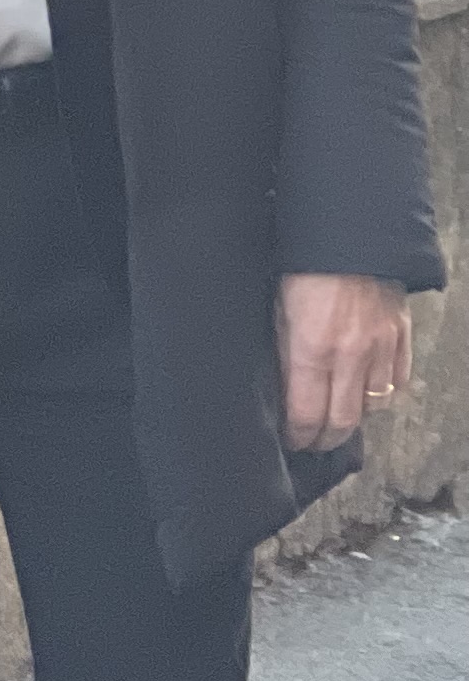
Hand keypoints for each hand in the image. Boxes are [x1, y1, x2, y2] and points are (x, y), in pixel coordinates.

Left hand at [277, 273, 412, 452]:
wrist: (351, 238)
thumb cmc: (304, 270)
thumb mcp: (278, 312)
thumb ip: (285, 354)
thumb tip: (284, 389)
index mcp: (312, 349)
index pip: (307, 414)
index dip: (298, 435)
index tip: (292, 440)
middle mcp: (350, 357)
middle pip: (343, 421)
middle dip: (326, 439)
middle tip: (314, 442)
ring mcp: (380, 350)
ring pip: (373, 407)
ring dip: (354, 417)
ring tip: (337, 419)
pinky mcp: (401, 339)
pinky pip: (397, 383)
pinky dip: (382, 394)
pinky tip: (366, 392)